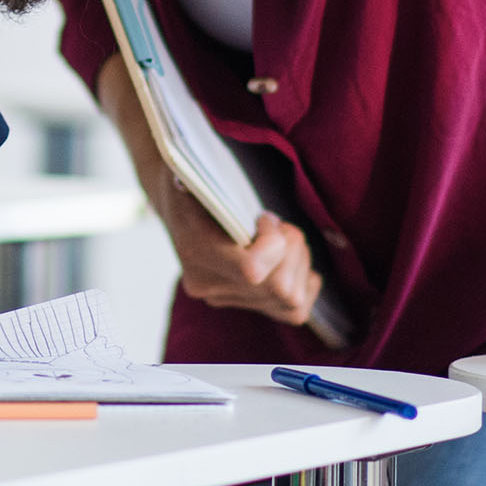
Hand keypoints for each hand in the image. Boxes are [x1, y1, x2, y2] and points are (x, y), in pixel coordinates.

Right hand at [160, 184, 320, 325]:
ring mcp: (226, 298)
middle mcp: (208, 284)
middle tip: (280, 226)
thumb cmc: (200, 180)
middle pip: (280, 289)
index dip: (275, 242)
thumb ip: (229, 195)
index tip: (265, 218)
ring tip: (282, 240)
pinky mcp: (245, 304)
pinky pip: (295, 312)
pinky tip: (293, 260)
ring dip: (298, 264)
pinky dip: (304, 282)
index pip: (253, 271)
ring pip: (292, 301)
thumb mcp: (205, 173)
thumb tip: (264, 221)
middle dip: (293, 251)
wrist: (182, 202)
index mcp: (194, 248)